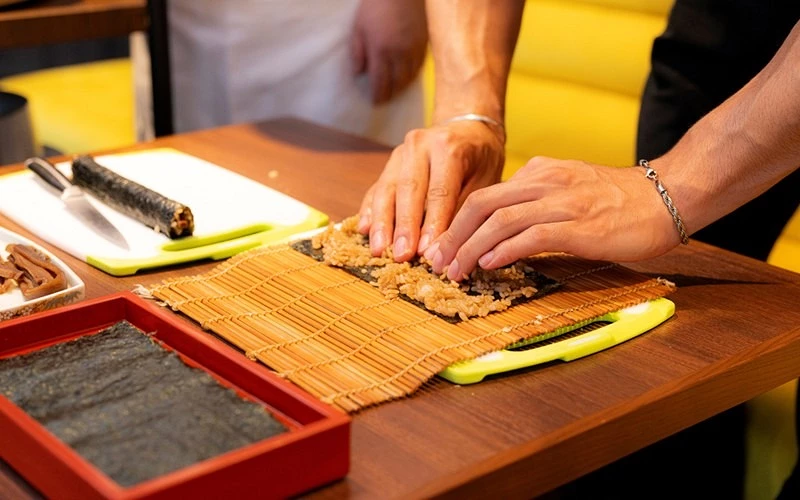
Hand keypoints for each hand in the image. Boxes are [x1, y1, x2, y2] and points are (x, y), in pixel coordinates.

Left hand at [351, 0, 427, 103]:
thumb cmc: (375, 6)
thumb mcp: (358, 27)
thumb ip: (357, 52)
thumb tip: (358, 74)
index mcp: (380, 51)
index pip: (380, 82)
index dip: (378, 95)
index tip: (375, 103)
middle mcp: (399, 54)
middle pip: (397, 83)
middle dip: (391, 94)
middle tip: (385, 99)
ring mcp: (414, 50)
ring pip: (411, 77)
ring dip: (403, 87)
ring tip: (396, 91)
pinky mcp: (424, 43)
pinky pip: (420, 67)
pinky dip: (413, 76)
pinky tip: (408, 77)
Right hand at [358, 120, 504, 261]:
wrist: (468, 128)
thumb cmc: (481, 160)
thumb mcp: (485, 181)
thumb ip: (463, 211)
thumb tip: (443, 249)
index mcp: (449, 148)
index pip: (439, 191)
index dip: (432, 223)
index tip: (426, 251)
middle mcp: (420, 145)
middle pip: (408, 189)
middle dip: (403, 226)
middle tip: (400, 255)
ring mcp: (400, 152)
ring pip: (387, 189)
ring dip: (381, 222)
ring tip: (379, 249)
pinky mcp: (389, 163)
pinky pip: (377, 187)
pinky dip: (370, 210)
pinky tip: (364, 230)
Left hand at [423, 156, 682, 280]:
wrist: (669, 196)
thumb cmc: (620, 200)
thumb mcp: (570, 187)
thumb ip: (538, 200)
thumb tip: (505, 226)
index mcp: (540, 172)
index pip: (486, 195)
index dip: (458, 223)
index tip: (443, 247)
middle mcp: (545, 181)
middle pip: (482, 205)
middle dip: (454, 235)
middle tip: (438, 262)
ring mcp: (562, 202)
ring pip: (500, 221)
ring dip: (470, 248)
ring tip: (455, 271)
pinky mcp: (579, 226)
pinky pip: (531, 236)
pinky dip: (505, 251)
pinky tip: (489, 266)